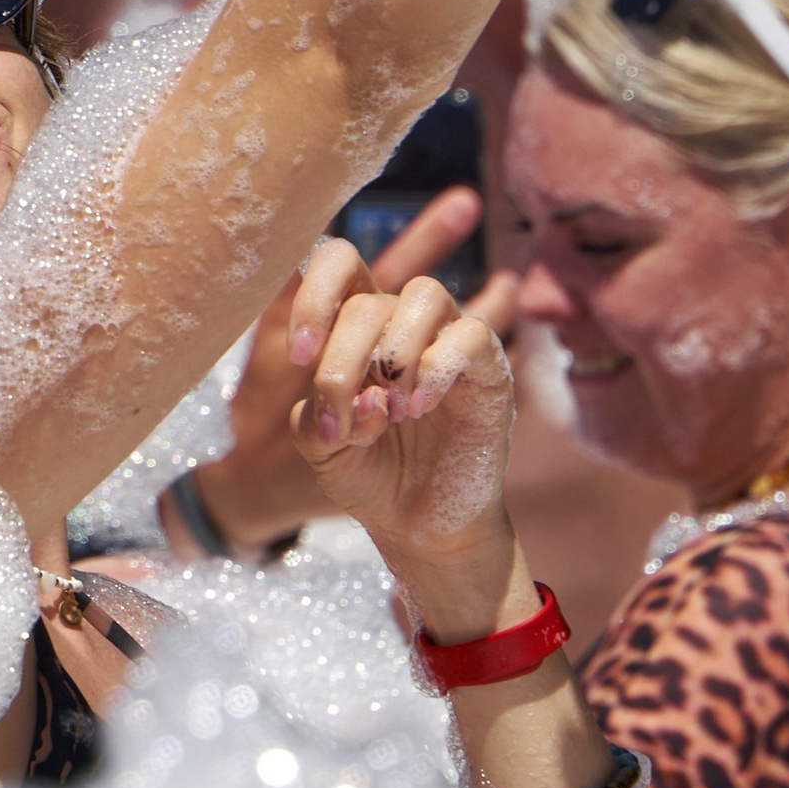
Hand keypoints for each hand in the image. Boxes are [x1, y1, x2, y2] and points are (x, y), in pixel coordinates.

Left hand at [176, 190, 491, 554]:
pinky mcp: (489, 369)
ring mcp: (448, 340)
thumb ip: (317, 411)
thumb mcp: (321, 445)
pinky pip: (470, 336)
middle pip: (368, 301)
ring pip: (424, 295)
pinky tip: (419, 409)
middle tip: (342, 417)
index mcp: (356, 326)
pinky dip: (436, 369)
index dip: (314, 297)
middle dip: (343, 361)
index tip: (299, 357)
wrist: (417, 524)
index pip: (338, 263)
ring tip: (391, 411)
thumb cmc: (368, 473)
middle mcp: (402, 322)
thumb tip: (363, 395)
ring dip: (394, 352)